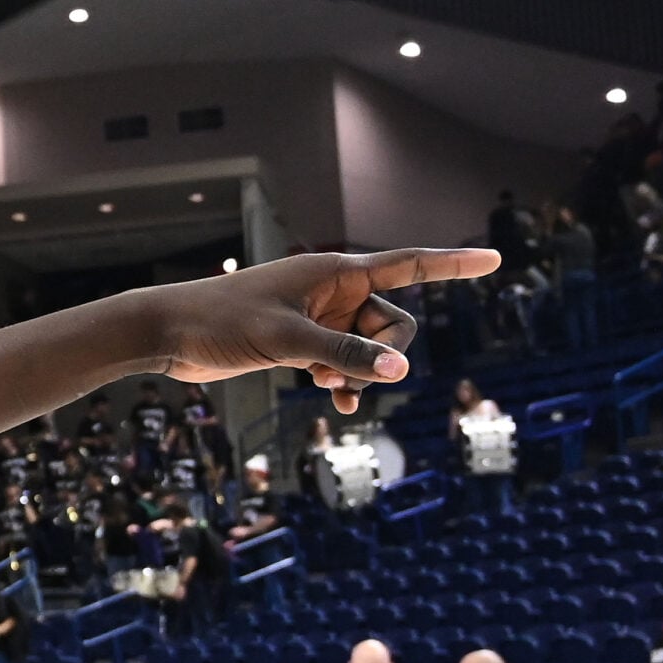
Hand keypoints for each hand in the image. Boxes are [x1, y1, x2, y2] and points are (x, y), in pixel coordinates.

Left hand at [132, 248, 499, 414]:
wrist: (168, 334)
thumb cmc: (220, 323)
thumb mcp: (287, 340)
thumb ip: (345, 354)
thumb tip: (400, 373)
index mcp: (335, 271)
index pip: (409, 264)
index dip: (453, 265)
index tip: (494, 260)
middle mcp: (332, 289)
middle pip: (393, 322)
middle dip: (385, 354)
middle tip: (348, 377)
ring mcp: (317, 316)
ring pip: (368, 347)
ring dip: (361, 372)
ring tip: (333, 392)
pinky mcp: (298, 340)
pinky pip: (343, 360)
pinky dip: (344, 379)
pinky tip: (335, 402)